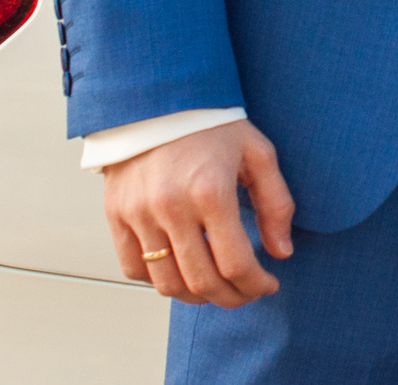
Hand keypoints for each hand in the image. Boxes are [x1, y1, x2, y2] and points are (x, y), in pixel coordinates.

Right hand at [103, 118, 294, 305]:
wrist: (157, 100)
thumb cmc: (212, 126)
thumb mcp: (258, 154)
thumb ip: (276, 204)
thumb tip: (282, 252)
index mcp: (211, 191)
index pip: (235, 263)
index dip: (256, 284)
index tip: (269, 284)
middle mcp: (171, 207)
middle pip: (202, 281)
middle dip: (232, 298)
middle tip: (246, 293)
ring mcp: (138, 214)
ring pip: (167, 283)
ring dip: (196, 297)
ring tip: (217, 288)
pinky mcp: (116, 215)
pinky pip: (133, 268)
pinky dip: (159, 282)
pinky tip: (182, 273)